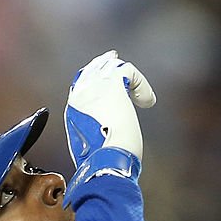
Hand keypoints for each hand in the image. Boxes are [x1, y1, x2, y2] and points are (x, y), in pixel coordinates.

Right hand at [64, 50, 155, 169]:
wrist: (107, 159)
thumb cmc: (102, 161)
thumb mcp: (91, 149)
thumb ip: (94, 135)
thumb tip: (103, 140)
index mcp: (74, 110)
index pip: (81, 86)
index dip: (93, 81)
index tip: (103, 83)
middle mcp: (81, 94)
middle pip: (93, 70)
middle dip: (104, 65)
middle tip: (115, 59)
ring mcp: (96, 86)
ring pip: (110, 66)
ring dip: (126, 76)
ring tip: (138, 90)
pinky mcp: (113, 83)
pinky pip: (128, 70)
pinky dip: (141, 85)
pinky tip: (146, 101)